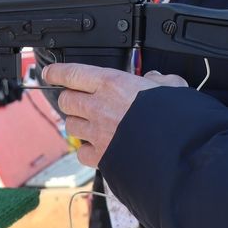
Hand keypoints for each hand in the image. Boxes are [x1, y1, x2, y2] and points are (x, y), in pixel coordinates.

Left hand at [42, 64, 186, 166]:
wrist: (177, 151)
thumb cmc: (175, 117)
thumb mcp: (172, 85)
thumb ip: (159, 79)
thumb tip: (153, 78)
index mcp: (112, 83)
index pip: (71, 73)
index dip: (56, 72)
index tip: (50, 72)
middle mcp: (98, 106)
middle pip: (66, 100)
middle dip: (71, 99)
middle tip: (82, 100)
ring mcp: (96, 133)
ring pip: (70, 125)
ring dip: (78, 123)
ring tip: (93, 124)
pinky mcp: (101, 156)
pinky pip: (82, 152)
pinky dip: (87, 150)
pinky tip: (99, 146)